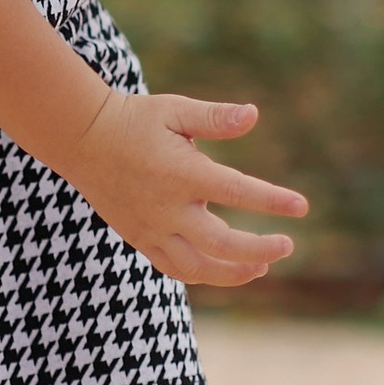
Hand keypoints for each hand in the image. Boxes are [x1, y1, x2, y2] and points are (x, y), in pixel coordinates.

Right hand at [55, 87, 308, 287]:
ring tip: (260, 268)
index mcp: (182, 173)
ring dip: (233, 273)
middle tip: (286, 246)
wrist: (82, 139)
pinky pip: (174, 268)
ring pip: (197, 268)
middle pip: (222, 245)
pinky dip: (201, 274)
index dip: (272, 201)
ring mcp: (151, 229)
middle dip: (259, 250)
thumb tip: (253, 114)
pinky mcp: (139, 238)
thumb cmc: (134, 120)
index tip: (301, 207)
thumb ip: (215, 117)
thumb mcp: (175, 110)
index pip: (237, 191)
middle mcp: (168, 208)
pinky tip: (222, 268)